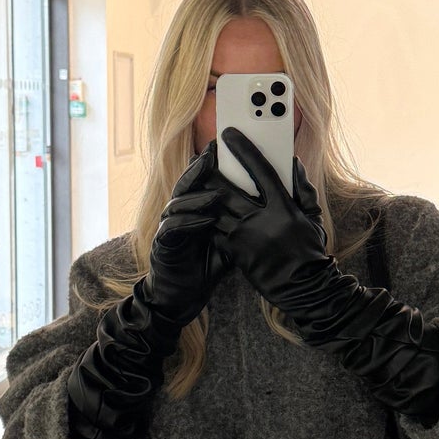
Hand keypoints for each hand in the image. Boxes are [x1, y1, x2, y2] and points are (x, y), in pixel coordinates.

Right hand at [141, 139, 234, 324]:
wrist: (184, 294)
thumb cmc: (210, 263)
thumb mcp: (234, 239)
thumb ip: (248, 218)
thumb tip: (275, 200)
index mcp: (199, 205)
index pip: (206, 177)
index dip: (214, 161)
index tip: (228, 144)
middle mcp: (182, 210)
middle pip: (190, 182)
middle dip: (201, 167)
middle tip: (214, 154)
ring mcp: (171, 225)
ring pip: (180, 201)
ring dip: (198, 196)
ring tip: (218, 192)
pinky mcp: (163, 242)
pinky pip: (174, 227)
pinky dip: (190, 221)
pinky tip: (206, 219)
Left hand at [210, 127, 330, 305]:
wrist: (304, 288)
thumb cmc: (311, 251)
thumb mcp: (313, 217)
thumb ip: (303, 188)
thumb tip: (294, 163)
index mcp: (283, 207)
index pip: (260, 169)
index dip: (243, 149)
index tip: (228, 135)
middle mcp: (262, 220)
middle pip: (227, 187)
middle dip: (210, 170)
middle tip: (201, 157)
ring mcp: (246, 237)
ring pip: (214, 208)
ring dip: (202, 193)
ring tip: (194, 180)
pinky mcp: (235, 253)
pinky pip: (214, 229)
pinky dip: (206, 217)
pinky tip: (199, 207)